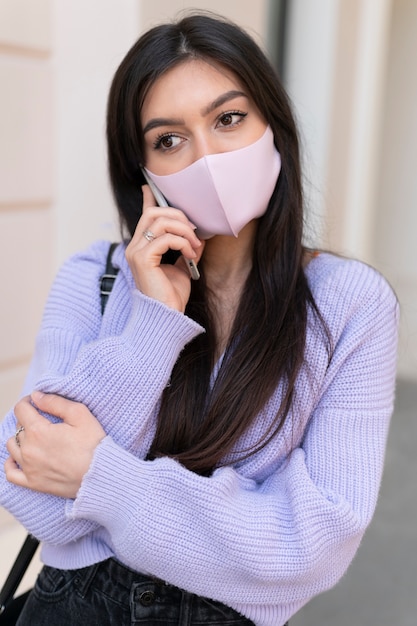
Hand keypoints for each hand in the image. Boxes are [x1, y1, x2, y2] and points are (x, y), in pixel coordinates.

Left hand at [5, 391, 105, 498]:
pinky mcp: (33, 483)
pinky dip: (11, 463)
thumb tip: (36, 396)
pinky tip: (18, 457)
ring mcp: (29, 468)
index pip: (21, 410)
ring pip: (12, 446)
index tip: (36, 402)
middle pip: (18, 427)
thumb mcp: (79, 414)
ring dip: (20, 438)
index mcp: (38, 431)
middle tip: (44, 419)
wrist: (100, 474)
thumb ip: (55, 402)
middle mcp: (28, 449)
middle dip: (29, 419)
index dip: (28, 401)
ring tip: (35, 437)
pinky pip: (11, 473)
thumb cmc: (93, 443)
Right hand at [125, 185, 203, 311]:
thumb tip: (197, 233)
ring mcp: (136, 252)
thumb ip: (184, 247)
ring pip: (160, 222)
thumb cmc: (172, 295)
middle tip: (195, 233)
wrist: (168, 316)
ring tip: (195, 246)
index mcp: (142, 247)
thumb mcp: (182, 265)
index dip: (149, 199)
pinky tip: (191, 254)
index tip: (151, 186)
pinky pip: (165, 238)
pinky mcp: (143, 259)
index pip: (145, 216)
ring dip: (184, 230)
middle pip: (154, 213)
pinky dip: (182, 242)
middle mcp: (135, 247)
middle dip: (179, 217)